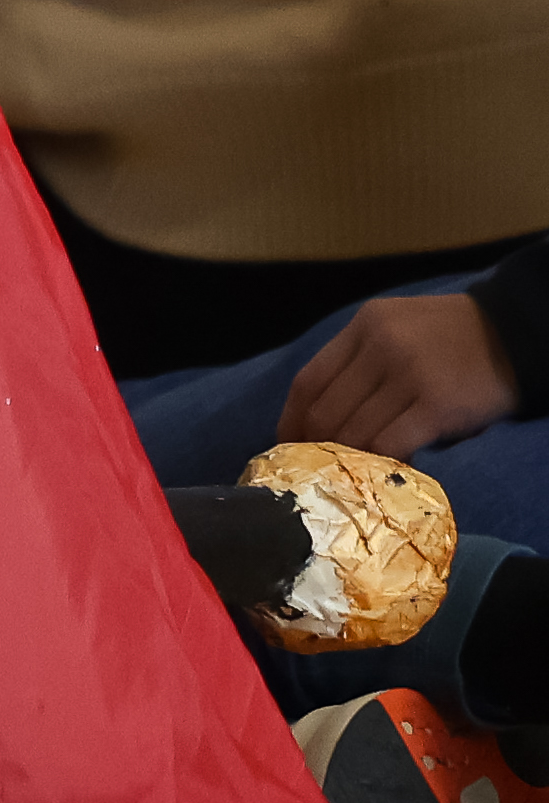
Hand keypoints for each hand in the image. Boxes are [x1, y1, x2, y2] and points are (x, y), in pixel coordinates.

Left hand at [290, 286, 528, 459]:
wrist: (517, 335)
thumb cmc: (453, 337)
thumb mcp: (396, 328)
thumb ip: (361, 361)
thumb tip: (327, 416)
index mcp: (362, 327)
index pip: (308, 380)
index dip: (291, 419)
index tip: (285, 444)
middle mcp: (378, 347)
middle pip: (325, 409)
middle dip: (314, 446)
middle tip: (317, 469)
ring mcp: (407, 375)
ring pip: (355, 431)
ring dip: (349, 458)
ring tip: (353, 474)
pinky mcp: (436, 405)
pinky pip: (391, 443)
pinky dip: (382, 462)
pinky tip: (387, 471)